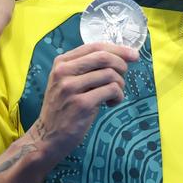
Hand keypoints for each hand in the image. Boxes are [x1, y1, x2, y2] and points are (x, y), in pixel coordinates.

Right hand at [29, 43, 138, 164]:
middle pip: (104, 57)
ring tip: (114, 95)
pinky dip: (118, 97)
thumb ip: (87, 68)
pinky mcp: (81, 104)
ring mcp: (71, 87)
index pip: (95, 47)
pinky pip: (112, 91)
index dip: (118, 49)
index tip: (134, 55)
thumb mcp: (68, 81)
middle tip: (124, 76)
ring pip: (111, 75)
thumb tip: (122, 56)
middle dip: (122, 65)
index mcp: (62, 62)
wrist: (49, 135)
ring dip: (120, 85)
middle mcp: (64, 72)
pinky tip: (110, 104)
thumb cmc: (65, 107)